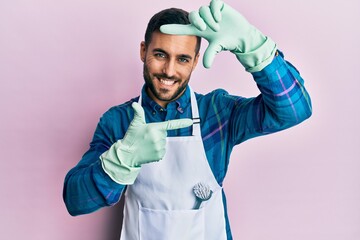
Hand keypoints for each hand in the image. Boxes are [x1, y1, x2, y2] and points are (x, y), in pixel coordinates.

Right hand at [100, 102, 192, 183]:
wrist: (127, 154)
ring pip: (163, 142)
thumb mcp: (135, 124)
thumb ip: (138, 113)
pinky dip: (157, 150)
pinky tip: (149, 150)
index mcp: (154, 128)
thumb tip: (134, 104)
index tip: (191, 121)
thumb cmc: (131, 138)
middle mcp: (158, 138)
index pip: (170, 124)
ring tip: (147, 144)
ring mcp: (159, 147)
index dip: (181, 123)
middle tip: (147, 136)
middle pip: (164, 133)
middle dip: (158, 134)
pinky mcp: (159, 155)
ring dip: (157, 142)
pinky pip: (162, 150)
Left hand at [160, 0, 276, 70]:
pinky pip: (213, 4)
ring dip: (209, 19)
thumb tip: (206, 66)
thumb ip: (210, 55)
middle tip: (205, 29)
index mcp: (199, 29)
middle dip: (197, 21)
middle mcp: (203, 20)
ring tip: (216, 27)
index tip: (161, 29)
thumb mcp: (217, 48)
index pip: (183, 28)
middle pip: (193, 15)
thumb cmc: (227, 42)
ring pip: (203, 10)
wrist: (241, 36)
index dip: (173, 29)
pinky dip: (215, 11)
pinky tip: (219, 18)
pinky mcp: (220, 6)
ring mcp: (211, 12)